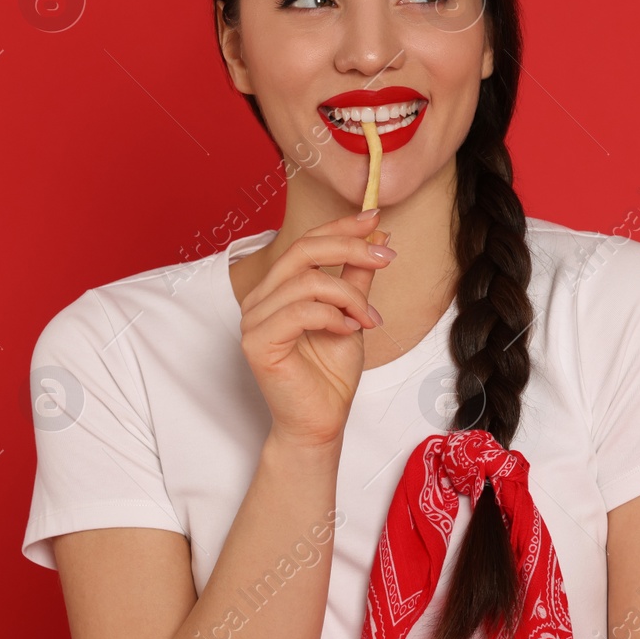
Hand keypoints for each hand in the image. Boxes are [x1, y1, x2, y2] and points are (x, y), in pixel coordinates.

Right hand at [237, 209, 394, 447]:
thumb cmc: (331, 374)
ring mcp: (253, 320)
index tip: (375, 218)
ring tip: (368, 319)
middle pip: (302, 251)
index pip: (306, 242)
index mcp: (278, 288)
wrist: (322, 421)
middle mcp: (259, 299)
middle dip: (350, 248)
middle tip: (386, 257)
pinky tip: (348, 331)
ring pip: (306, 282)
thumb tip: (377, 236)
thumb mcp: (352, 314)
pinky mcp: (257, 343)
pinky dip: (332, 317)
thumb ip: (357, 277)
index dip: (341, 226)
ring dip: (349, 296)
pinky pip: (300, 312)